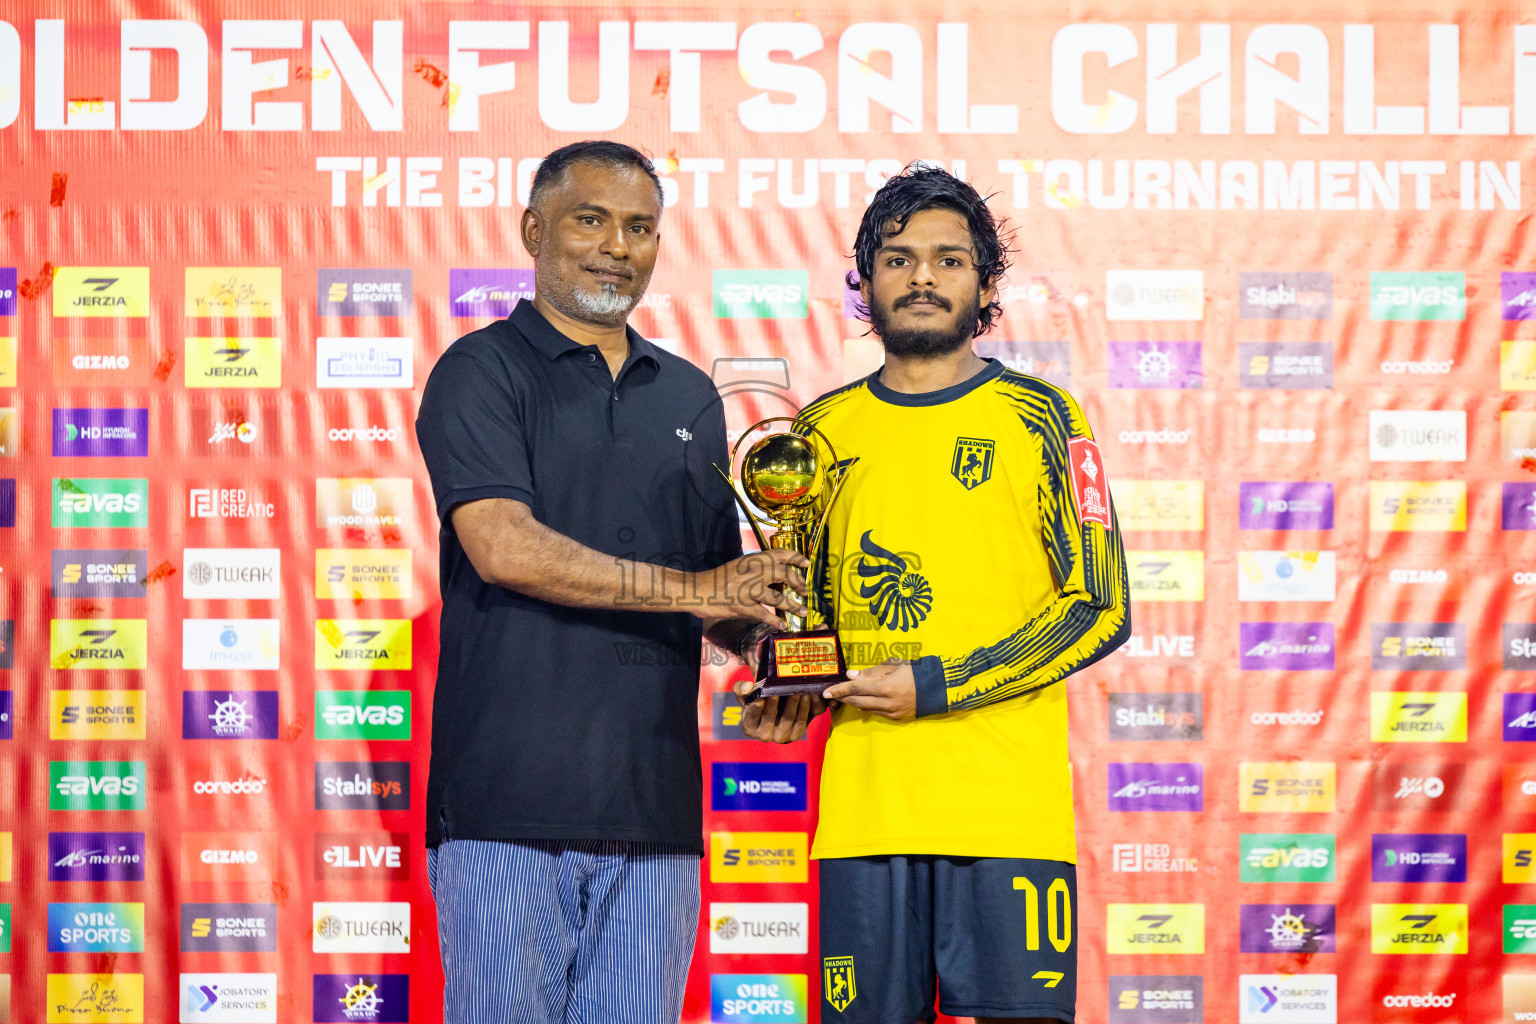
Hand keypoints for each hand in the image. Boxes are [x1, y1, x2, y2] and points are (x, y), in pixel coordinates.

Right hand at [695, 549, 809, 629]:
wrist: (697, 590)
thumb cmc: (717, 579)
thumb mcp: (738, 565)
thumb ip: (756, 567)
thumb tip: (777, 572)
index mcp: (751, 560)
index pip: (779, 553)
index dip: (795, 557)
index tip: (806, 563)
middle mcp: (751, 572)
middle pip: (783, 574)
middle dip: (798, 582)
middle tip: (805, 591)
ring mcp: (746, 590)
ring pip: (777, 597)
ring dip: (793, 605)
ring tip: (802, 611)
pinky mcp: (740, 606)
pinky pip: (763, 614)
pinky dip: (775, 620)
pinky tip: (782, 625)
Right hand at [734, 679, 826, 742]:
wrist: (776, 707)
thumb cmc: (757, 700)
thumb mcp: (745, 695)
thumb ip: (740, 689)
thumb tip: (747, 686)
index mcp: (749, 727)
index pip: (751, 717)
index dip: (755, 708)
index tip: (760, 698)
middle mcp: (764, 736)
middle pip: (770, 718)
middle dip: (775, 703)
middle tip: (780, 690)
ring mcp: (781, 737)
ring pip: (788, 719)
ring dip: (794, 703)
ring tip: (797, 689)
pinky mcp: (795, 735)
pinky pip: (802, 722)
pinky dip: (805, 708)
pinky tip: (807, 695)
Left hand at [822, 660, 915, 720]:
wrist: (937, 689)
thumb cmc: (915, 672)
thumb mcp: (893, 666)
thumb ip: (871, 672)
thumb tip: (851, 676)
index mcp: (885, 687)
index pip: (856, 688)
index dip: (839, 690)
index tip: (827, 691)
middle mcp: (886, 702)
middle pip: (857, 701)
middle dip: (842, 697)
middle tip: (831, 694)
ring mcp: (891, 712)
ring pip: (865, 708)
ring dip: (853, 702)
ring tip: (845, 696)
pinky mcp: (896, 718)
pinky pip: (876, 713)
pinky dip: (866, 706)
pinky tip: (862, 700)